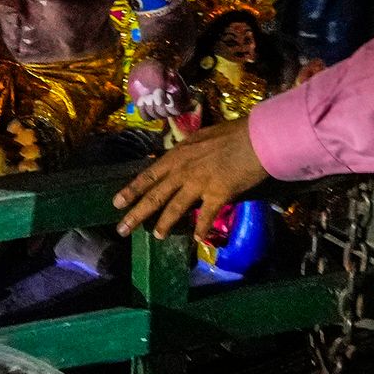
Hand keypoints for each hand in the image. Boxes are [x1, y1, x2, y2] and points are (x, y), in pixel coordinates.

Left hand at [111, 115, 266, 238]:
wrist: (257, 138)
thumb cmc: (232, 134)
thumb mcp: (200, 138)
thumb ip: (187, 151)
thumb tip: (178, 159)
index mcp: (177, 155)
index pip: (148, 176)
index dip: (131, 191)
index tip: (116, 203)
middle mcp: (183, 170)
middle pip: (154, 195)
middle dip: (136, 214)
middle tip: (122, 229)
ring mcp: (199, 183)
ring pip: (175, 208)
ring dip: (165, 224)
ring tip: (158, 236)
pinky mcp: (218, 194)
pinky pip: (206, 215)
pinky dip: (201, 228)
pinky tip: (197, 239)